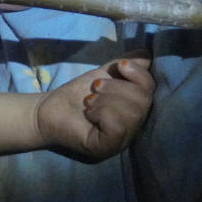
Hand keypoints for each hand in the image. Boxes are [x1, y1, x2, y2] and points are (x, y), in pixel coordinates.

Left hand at [34, 53, 153, 160]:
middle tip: (96, 86)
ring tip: (90, 100)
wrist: (49, 109)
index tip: (120, 65)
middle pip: (144, 102)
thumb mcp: (106, 74)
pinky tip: (90, 114)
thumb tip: (147, 53)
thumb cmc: (79, 94)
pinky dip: (102, 113)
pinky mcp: (106, 147)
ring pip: (131, 114)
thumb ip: (127, 65)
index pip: (151, 90)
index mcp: (136, 109)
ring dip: (107, 99)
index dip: (139, 74)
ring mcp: (121, 141)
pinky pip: (117, 127)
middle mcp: (134, 128)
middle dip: (118, 87)